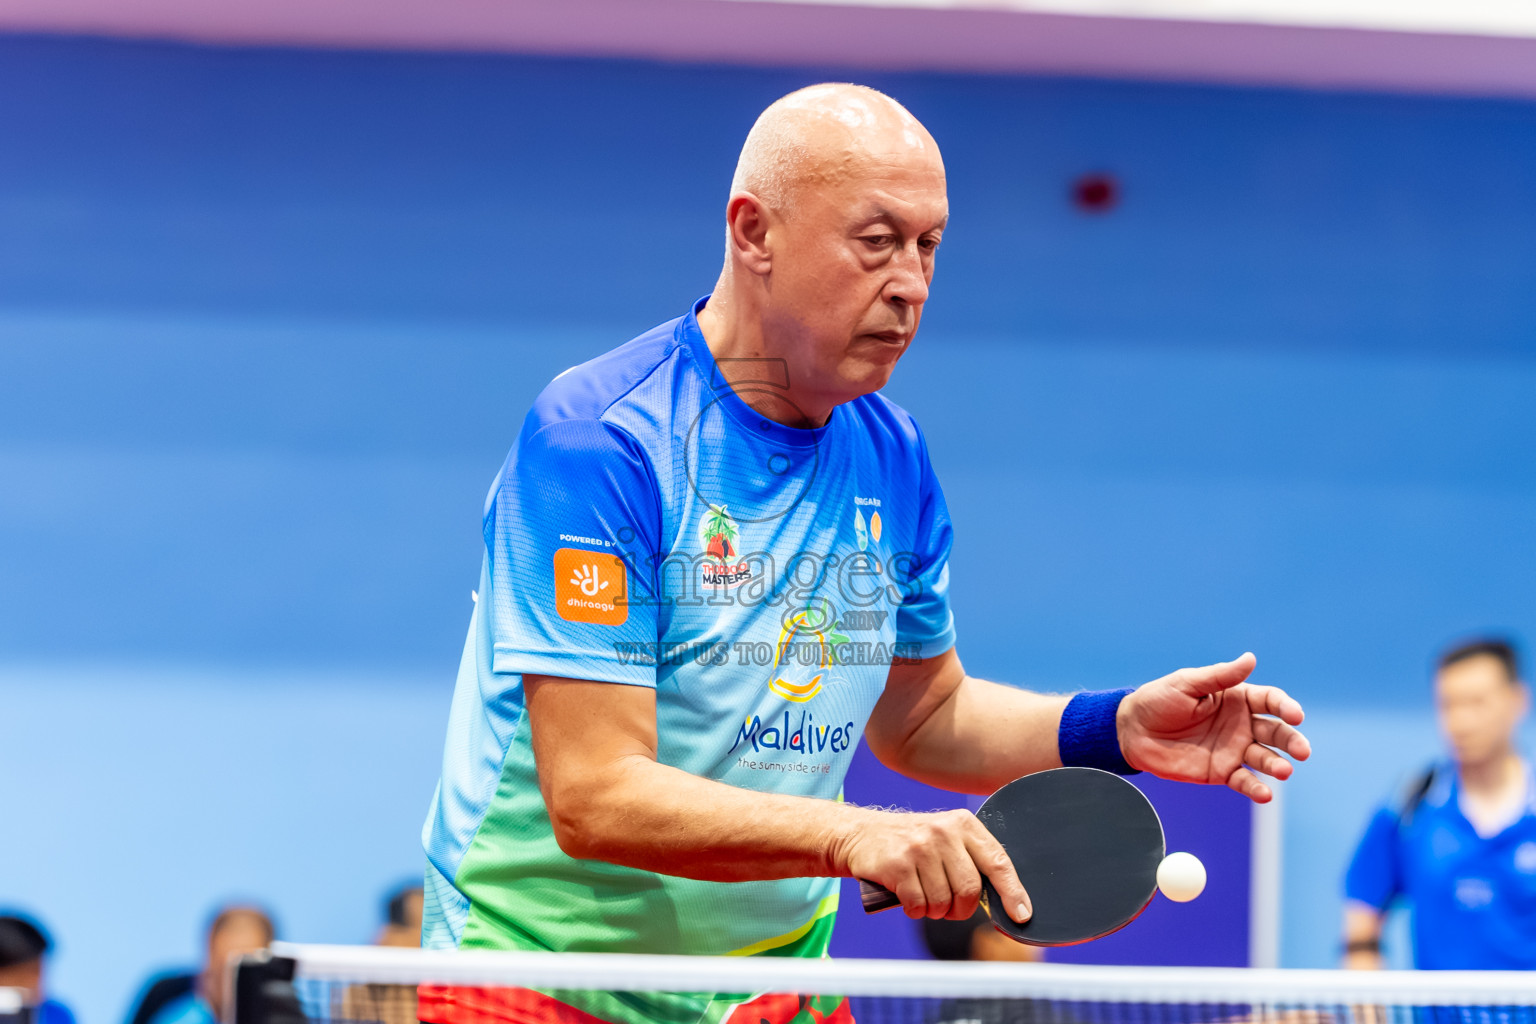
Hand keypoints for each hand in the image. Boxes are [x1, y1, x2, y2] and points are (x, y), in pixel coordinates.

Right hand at [830, 808, 1032, 922]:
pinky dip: (914, 910)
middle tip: (948, 907)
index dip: (1013, 892)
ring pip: (943, 902)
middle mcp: (943, 831)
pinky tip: (906, 897)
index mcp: (963, 824)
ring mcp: (919, 846)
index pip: (998, 861)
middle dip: (960, 909)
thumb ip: (972, 860)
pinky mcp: (897, 864)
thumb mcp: (945, 838)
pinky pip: (918, 905)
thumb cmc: (911, 843)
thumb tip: (1006, 900)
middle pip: (970, 890)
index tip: (1021, 915)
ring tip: (923, 897)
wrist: (860, 834)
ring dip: (934, 910)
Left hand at [1115, 653, 1309, 802]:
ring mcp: (1234, 749)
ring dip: (1278, 765)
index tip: (1295, 715)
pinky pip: (1244, 781)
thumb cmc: (1159, 700)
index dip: (1285, 707)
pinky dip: (1256, 788)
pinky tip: (1264, 793)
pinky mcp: (1222, 772)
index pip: (1270, 701)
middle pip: (1275, 732)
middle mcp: (1241, 724)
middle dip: (1292, 740)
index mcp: (1236, 698)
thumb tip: (1250, 659)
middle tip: (1303, 750)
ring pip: (1265, 758)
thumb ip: (1219, 677)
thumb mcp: (1187, 683)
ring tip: (1284, 771)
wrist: (1132, 730)